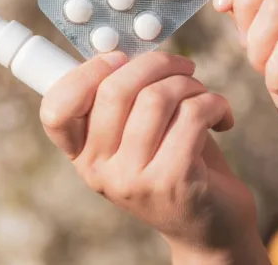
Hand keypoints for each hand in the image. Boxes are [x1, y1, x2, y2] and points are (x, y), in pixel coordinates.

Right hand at [40, 52, 268, 263]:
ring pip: (157, 98)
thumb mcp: (135, 137)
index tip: (118, 60)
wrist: (210, 228)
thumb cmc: (174, 165)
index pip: (56, 110)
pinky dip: (215, 103)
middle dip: (156, 64)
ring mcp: (132, 179)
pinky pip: (193, 115)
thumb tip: (125, 50)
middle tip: (181, 68)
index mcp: (81, 154)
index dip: (85, 73)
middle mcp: (98, 170)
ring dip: (190, 83)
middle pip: (114, 90)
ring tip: (202, 94)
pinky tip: (221, 117)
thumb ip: (120, 101)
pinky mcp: (173, 181)